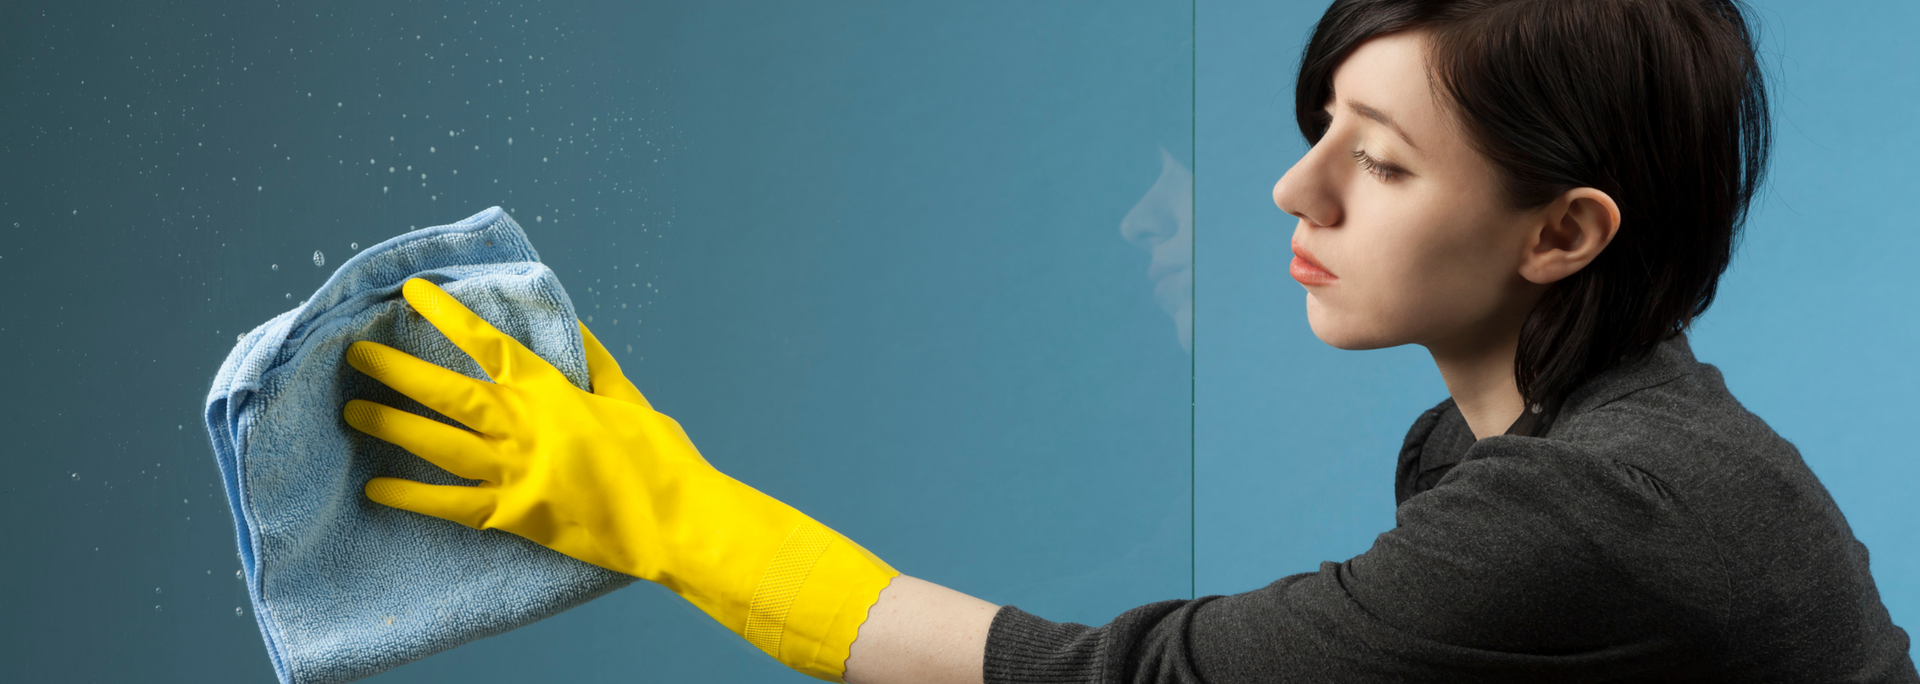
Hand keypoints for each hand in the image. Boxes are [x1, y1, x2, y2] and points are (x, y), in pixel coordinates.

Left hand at [343, 278, 896, 681]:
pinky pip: (452, 505)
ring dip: (393, 426)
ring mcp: (517, 473)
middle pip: (447, 393)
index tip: (412, 293)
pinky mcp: (516, 515)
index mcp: (553, 393)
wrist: (678, 522)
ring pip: (440, 443)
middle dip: (397, 370)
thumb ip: (594, 364)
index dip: (447, 316)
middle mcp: (526, 428)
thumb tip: (571, 327)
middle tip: (355, 355)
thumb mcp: (629, 400)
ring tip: (352, 412)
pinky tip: (376, 489)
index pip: (488, 345)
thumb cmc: (662, 459)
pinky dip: (412, 497)